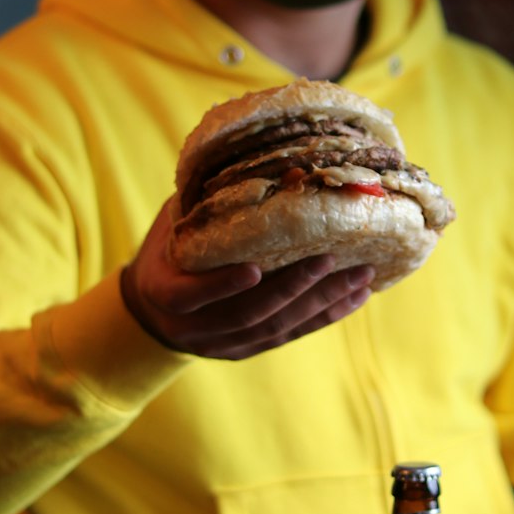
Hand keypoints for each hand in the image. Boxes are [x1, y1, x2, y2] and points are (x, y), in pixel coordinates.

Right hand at [120, 202, 373, 359]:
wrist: (153, 310)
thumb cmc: (167, 251)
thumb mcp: (170, 225)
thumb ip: (200, 207)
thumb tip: (250, 163)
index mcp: (165, 293)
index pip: (190, 295)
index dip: (221, 285)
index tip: (254, 268)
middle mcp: (194, 327)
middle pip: (249, 315)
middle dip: (293, 288)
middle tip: (330, 258)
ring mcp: (224, 344)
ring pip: (277, 328)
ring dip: (321, 302)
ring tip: (360, 276)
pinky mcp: (249, 350)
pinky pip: (291, 335)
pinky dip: (326, 316)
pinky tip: (356, 297)